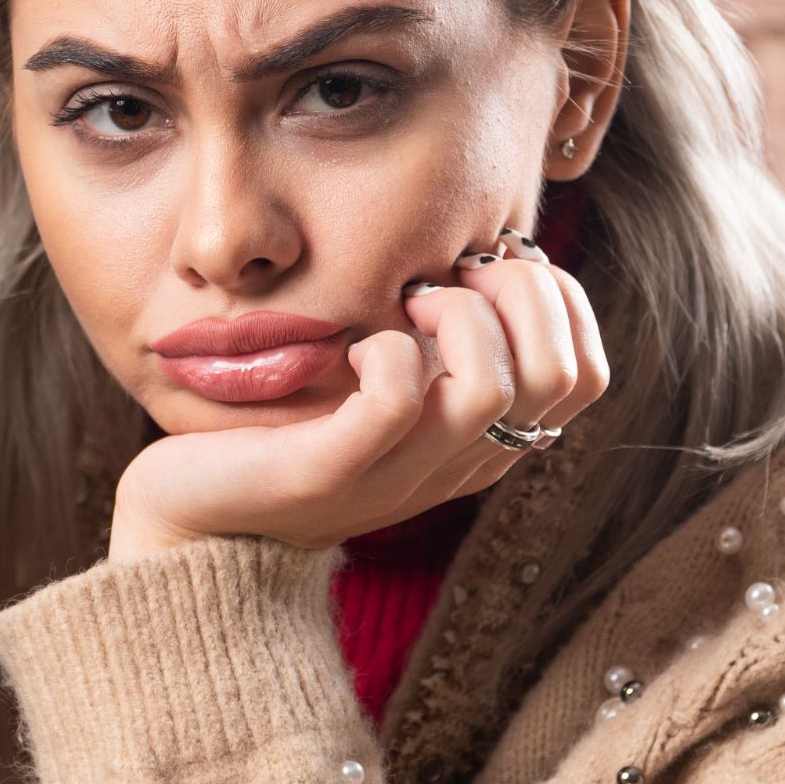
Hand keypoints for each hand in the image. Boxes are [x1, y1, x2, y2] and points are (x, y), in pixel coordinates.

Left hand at [109, 232, 611, 558]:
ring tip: (402, 309)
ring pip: (492, 385)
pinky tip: (356, 347)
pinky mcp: (332, 471)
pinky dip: (384, 350)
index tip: (480, 275)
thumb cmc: (290, 433)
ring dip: (453, 316)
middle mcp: (460, 463)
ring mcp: (401, 473)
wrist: (198, 526)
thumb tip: (485, 257)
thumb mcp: (386, 386)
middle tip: (442, 282)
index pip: (587, 372)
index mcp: (483, 441)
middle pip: (562, 373)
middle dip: (518, 293)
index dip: (555, 300)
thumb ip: (440, 345)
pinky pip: (398, 398)